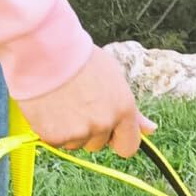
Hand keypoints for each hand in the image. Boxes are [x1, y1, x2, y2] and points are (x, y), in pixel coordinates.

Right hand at [16, 46, 155, 157]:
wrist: (43, 48)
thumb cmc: (80, 59)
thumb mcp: (113, 80)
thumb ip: (133, 112)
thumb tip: (152, 130)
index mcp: (123, 109)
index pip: (128, 147)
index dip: (117, 140)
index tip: (107, 130)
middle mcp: (104, 123)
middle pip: (98, 145)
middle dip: (89, 130)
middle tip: (76, 102)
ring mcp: (79, 132)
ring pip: (76, 144)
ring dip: (69, 130)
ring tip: (61, 101)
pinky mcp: (55, 137)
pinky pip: (56, 142)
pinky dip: (50, 128)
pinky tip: (48, 106)